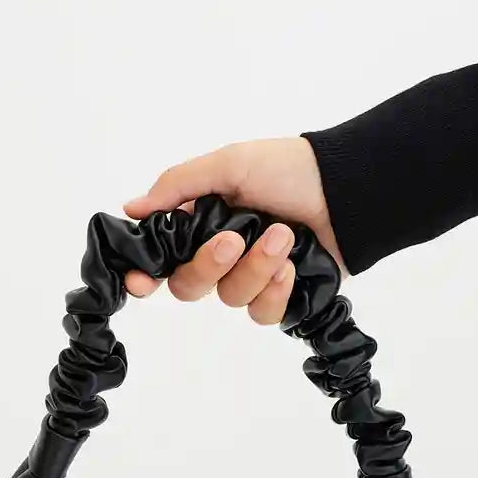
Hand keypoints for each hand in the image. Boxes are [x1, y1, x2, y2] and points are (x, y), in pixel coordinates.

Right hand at [121, 136, 345, 323]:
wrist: (346, 187)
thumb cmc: (288, 168)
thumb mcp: (229, 164)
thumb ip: (178, 185)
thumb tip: (131, 208)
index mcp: (201, 223)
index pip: (161, 258)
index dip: (145, 274)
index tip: (142, 281)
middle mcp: (222, 254)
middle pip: (188, 286)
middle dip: (209, 264)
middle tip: (234, 239)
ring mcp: (253, 277)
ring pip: (230, 298)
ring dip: (255, 267)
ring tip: (282, 236)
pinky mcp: (284, 295)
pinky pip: (263, 313)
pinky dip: (275, 291)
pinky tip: (291, 266)